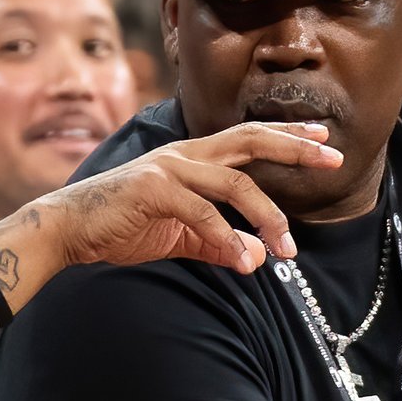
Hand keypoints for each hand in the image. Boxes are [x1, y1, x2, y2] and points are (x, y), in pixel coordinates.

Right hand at [34, 123, 341, 273]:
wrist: (68, 230)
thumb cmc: (120, 227)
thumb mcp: (178, 237)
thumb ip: (218, 244)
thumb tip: (257, 258)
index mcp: (192, 158)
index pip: (248, 138)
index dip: (287, 138)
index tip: (324, 141)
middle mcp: (185, 154)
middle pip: (251, 141)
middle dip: (294, 149)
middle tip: (333, 159)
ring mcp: (169, 168)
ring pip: (236, 183)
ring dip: (268, 217)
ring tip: (287, 251)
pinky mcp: (152, 189)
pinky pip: (202, 212)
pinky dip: (226, 238)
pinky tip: (244, 262)